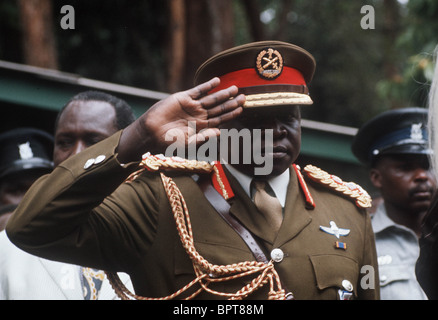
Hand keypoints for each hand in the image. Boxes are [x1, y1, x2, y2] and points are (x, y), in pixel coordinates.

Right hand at [118, 78, 244, 161]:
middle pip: (219, 108)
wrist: (151, 133)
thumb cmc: (168, 142)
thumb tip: (220, 133)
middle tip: (244, 97)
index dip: (231, 114)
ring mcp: (192, 106)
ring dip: (223, 94)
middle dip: (231, 103)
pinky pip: (198, 90)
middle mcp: (199, 115)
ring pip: (211, 98)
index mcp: (202, 127)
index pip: (220, 119)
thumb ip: (204, 138)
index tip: (241, 109)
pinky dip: (207, 85)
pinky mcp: (183, 98)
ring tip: (235, 89)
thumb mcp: (188, 143)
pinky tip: (217, 81)